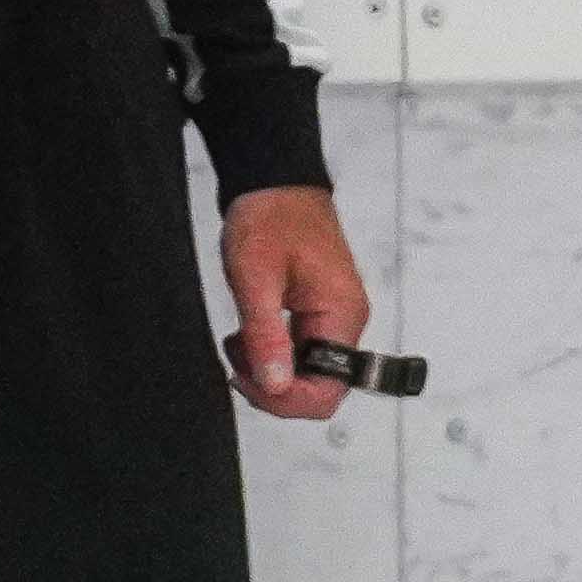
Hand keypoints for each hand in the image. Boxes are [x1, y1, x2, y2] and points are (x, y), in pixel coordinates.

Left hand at [218, 186, 370, 422]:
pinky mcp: (315, 313)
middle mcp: (344, 320)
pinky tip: (246, 336)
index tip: (248, 379)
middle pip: (318, 388)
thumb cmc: (269, 217)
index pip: (329, 390)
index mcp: (342, 315)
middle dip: (273, 387)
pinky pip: (297, 352)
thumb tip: (276, 385)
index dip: (286, 399)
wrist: (272, 182)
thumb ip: (267, 336)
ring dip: (267, 370)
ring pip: (304, 373)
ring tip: (238, 343)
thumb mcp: (256, 279)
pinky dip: (268, 353)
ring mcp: (331, 318)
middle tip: (236, 361)